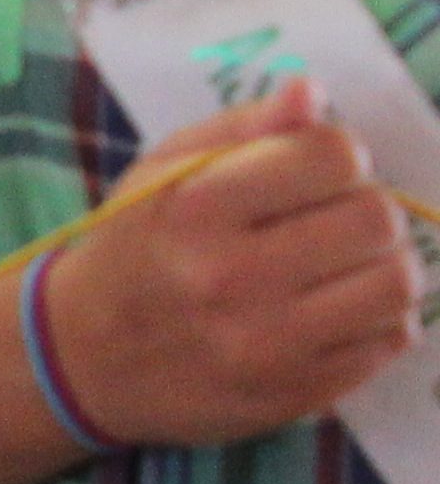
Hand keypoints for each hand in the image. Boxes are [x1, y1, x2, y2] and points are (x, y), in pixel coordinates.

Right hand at [49, 86, 425, 449]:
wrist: (86, 357)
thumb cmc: (133, 247)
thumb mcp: (162, 171)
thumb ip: (242, 129)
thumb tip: (312, 92)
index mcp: (197, 208)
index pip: (332, 156)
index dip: (337, 153)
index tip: (314, 168)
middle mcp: (233, 277)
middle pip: (377, 219)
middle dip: (367, 207)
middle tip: (334, 217)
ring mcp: (270, 344)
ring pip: (398, 284)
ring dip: (384, 263)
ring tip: (346, 263)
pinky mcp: (299, 392)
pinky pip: (391, 340)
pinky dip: (379, 316)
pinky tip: (337, 307)